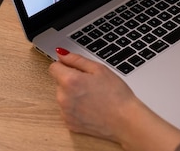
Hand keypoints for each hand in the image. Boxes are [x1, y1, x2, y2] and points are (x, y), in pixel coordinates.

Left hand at [49, 49, 179, 150]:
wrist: (125, 121)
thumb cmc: (116, 95)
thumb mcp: (99, 69)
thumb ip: (77, 59)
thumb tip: (62, 54)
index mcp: (70, 81)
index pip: (54, 67)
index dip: (65, 65)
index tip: (75, 68)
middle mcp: (63, 98)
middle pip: (59, 82)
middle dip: (71, 80)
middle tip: (91, 84)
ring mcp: (65, 113)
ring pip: (63, 97)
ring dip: (72, 94)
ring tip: (93, 97)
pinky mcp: (70, 124)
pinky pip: (67, 111)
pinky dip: (76, 108)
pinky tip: (91, 108)